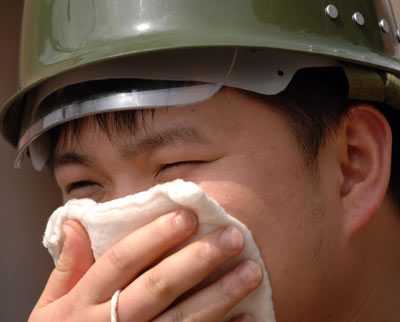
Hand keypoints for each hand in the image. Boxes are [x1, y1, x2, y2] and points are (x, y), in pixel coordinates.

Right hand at [28, 210, 261, 321]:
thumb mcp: (50, 308)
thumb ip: (66, 267)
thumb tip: (74, 224)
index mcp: (84, 302)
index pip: (123, 261)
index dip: (155, 237)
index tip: (188, 216)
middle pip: (158, 287)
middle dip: (197, 261)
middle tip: (232, 238)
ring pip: (182, 319)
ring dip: (220, 295)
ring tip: (251, 271)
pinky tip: (247, 318)